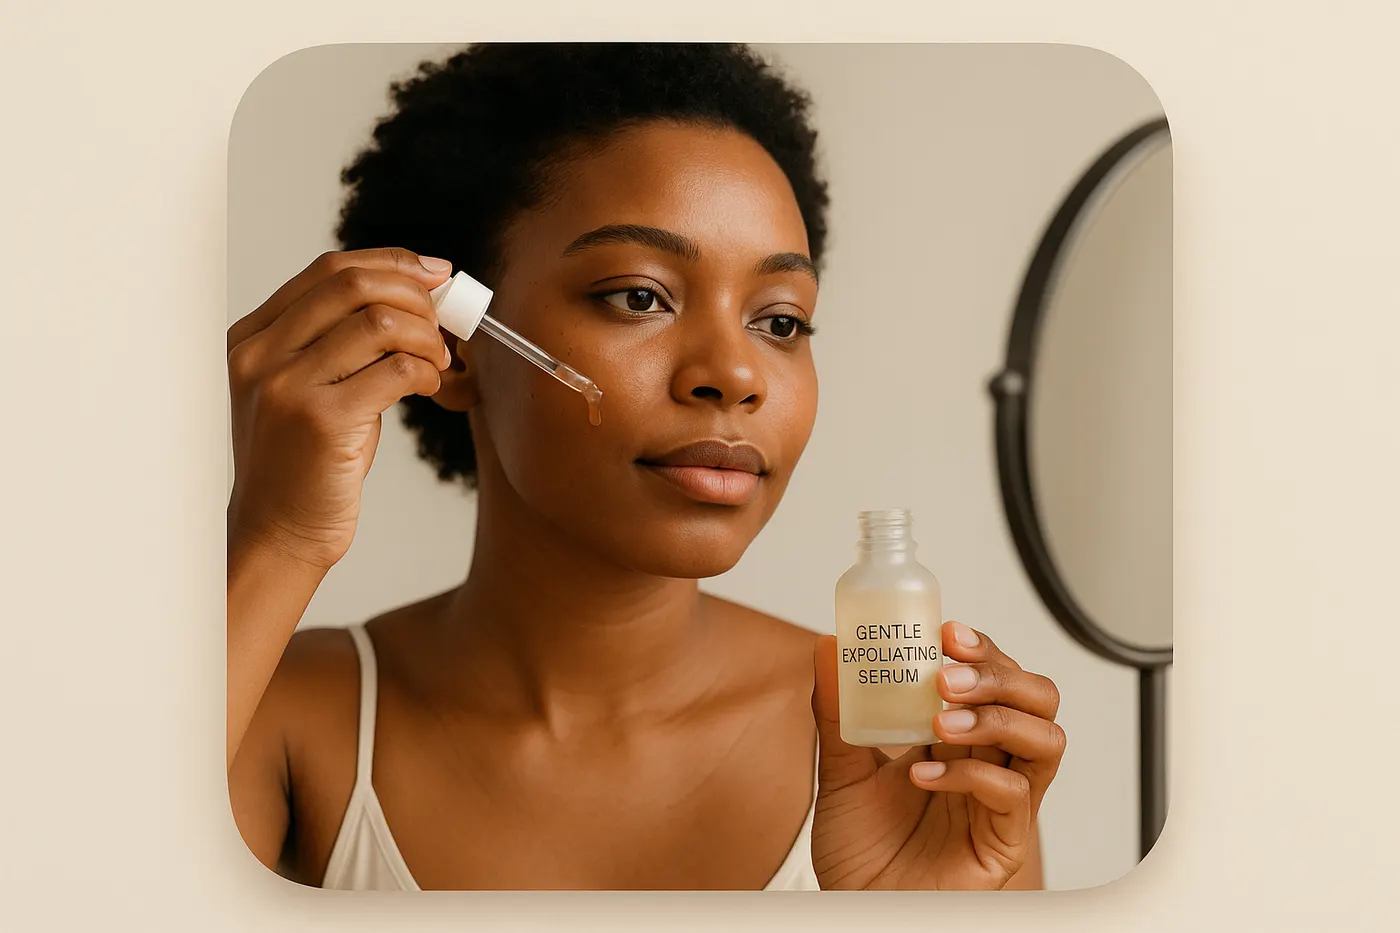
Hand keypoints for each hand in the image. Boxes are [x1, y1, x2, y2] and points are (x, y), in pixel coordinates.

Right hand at [226, 248, 453, 569]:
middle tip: (444, 325)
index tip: (435, 274)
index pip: (329, 270)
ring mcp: (285, 386)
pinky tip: (431, 388)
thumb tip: (420, 298)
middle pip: (354, 285)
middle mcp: (260, 354)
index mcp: (252, 337)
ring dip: (427, 338)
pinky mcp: (320, 421)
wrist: (279, 534)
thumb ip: (342, 343)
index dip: (392, 263)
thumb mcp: (311, 389)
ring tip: (439, 363)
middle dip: (416, 297)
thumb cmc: (307, 464)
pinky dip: (427, 372)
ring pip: (379, 323)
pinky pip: (395, 370)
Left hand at [809, 621, 1064, 889]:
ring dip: (996, 718)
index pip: (995, 678)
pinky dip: (970, 775)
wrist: (856, 909)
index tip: (946, 631)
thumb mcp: (839, 770)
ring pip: (1044, 741)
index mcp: (958, 740)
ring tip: (940, 722)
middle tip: (947, 674)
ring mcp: (1001, 803)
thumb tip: (827, 647)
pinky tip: (923, 778)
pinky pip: (1013, 796)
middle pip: (1036, 699)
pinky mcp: (1003, 843)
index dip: (982, 650)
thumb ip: (837, 712)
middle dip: (999, 674)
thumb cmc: (860, 851)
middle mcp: (988, 764)